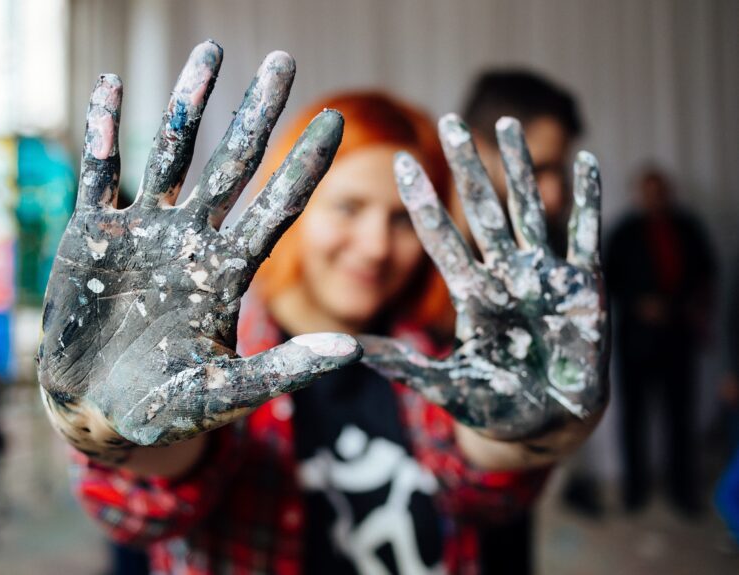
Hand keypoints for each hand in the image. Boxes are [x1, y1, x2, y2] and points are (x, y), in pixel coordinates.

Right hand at [38, 41, 360, 460]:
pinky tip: (111, 85)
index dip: (304, 167)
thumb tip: (352, 349)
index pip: (275, 208)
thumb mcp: (228, 392)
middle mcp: (192, 240)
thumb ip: (284, 368)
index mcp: (227, 272)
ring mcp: (143, 230)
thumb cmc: (167, 408)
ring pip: (170, 153)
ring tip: (212, 52)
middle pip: (232, 164)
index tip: (338, 122)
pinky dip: (103, 131)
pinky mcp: (93, 233)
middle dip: (257, 113)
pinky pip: (100, 172)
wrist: (99, 411)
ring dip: (189, 103)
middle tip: (283, 60)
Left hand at [360, 115, 606, 440]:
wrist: (546, 425)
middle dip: (468, 167)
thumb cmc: (494, 405)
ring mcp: (545, 277)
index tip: (399, 162)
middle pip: (484, 210)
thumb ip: (402, 365)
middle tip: (449, 122)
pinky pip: (587, 235)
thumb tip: (346, 350)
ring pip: (529, 210)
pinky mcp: (585, 288)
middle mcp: (506, 276)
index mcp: (471, 294)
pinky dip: (589, 200)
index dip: (422, 202)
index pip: (441, 238)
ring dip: (521, 169)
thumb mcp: (445, 384)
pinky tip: (586, 162)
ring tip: (506, 123)